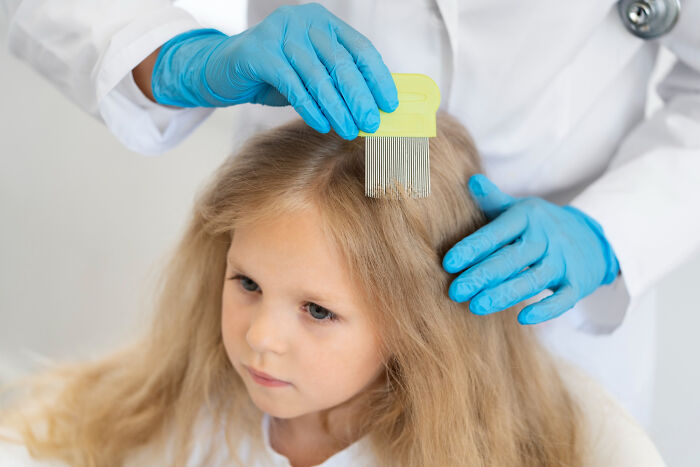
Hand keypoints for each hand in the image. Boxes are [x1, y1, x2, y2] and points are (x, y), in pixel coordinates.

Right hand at [151, 3, 398, 138]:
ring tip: (350, 130)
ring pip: (317, 76)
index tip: (390, 104)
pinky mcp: (258, 51)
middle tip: (372, 123)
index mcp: (322, 22)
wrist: (221, 70)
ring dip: (337, 108)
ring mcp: (279, 32)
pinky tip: (321, 125)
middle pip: (341, 62)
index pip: (360, 49)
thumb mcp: (309, 72)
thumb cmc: (273, 74)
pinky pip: (291, 84)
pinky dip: (309, 107)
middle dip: (360, 97)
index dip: (377, 77)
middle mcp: (303, 20)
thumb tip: (372, 108)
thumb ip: (336, 80)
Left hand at [442, 174, 619, 324]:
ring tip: (476, 306)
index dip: (472, 248)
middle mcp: (545, 238)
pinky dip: (546, 310)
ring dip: (504, 294)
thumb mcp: (520, 209)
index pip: (496, 232)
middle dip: (482, 275)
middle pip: (511, 258)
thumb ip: (493, 200)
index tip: (448, 263)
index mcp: (527, 217)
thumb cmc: (542, 225)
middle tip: (456, 291)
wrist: (594, 238)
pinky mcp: (577, 284)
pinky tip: (523, 318)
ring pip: (532, 280)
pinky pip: (563, 299)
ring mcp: (562, 261)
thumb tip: (471, 180)